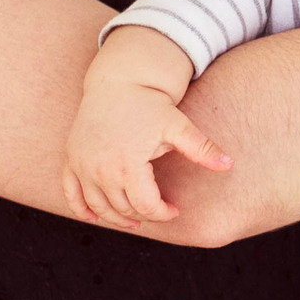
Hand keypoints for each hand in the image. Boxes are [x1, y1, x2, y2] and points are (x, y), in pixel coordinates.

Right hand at [62, 31, 231, 229]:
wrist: (118, 80)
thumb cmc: (150, 103)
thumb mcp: (178, 125)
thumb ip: (201, 148)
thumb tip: (229, 164)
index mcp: (127, 164)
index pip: (145, 206)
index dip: (162, 213)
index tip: (174, 209)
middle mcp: (100, 168)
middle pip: (122, 210)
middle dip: (143, 216)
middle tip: (157, 211)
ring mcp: (82, 165)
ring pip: (98, 207)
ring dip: (116, 218)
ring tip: (134, 219)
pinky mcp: (71, 158)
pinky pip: (70, 193)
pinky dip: (81, 208)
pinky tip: (95, 216)